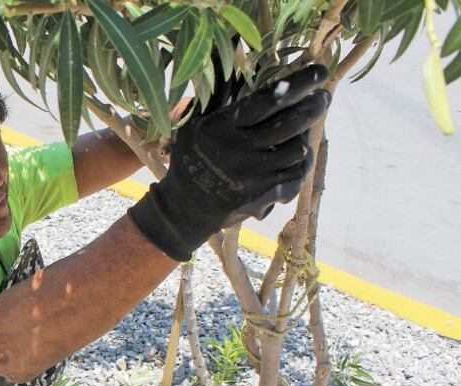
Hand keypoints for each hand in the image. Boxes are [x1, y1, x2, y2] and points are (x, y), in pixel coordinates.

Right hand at [131, 64, 330, 261]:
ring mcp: (255, 175)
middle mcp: (241, 151)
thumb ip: (216, 91)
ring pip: (298, 149)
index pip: (270, 99)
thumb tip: (229, 53)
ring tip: (308, 125)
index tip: (318, 70)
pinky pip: (296, 175)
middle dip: (314, 106)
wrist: (186, 207)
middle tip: (323, 96)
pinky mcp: (263, 195)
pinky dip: (302, 162)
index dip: (299, 82)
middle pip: (292, 123)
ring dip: (308, 134)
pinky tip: (301, 153)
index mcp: (225, 129)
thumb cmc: (190, 157)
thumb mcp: (193, 123)